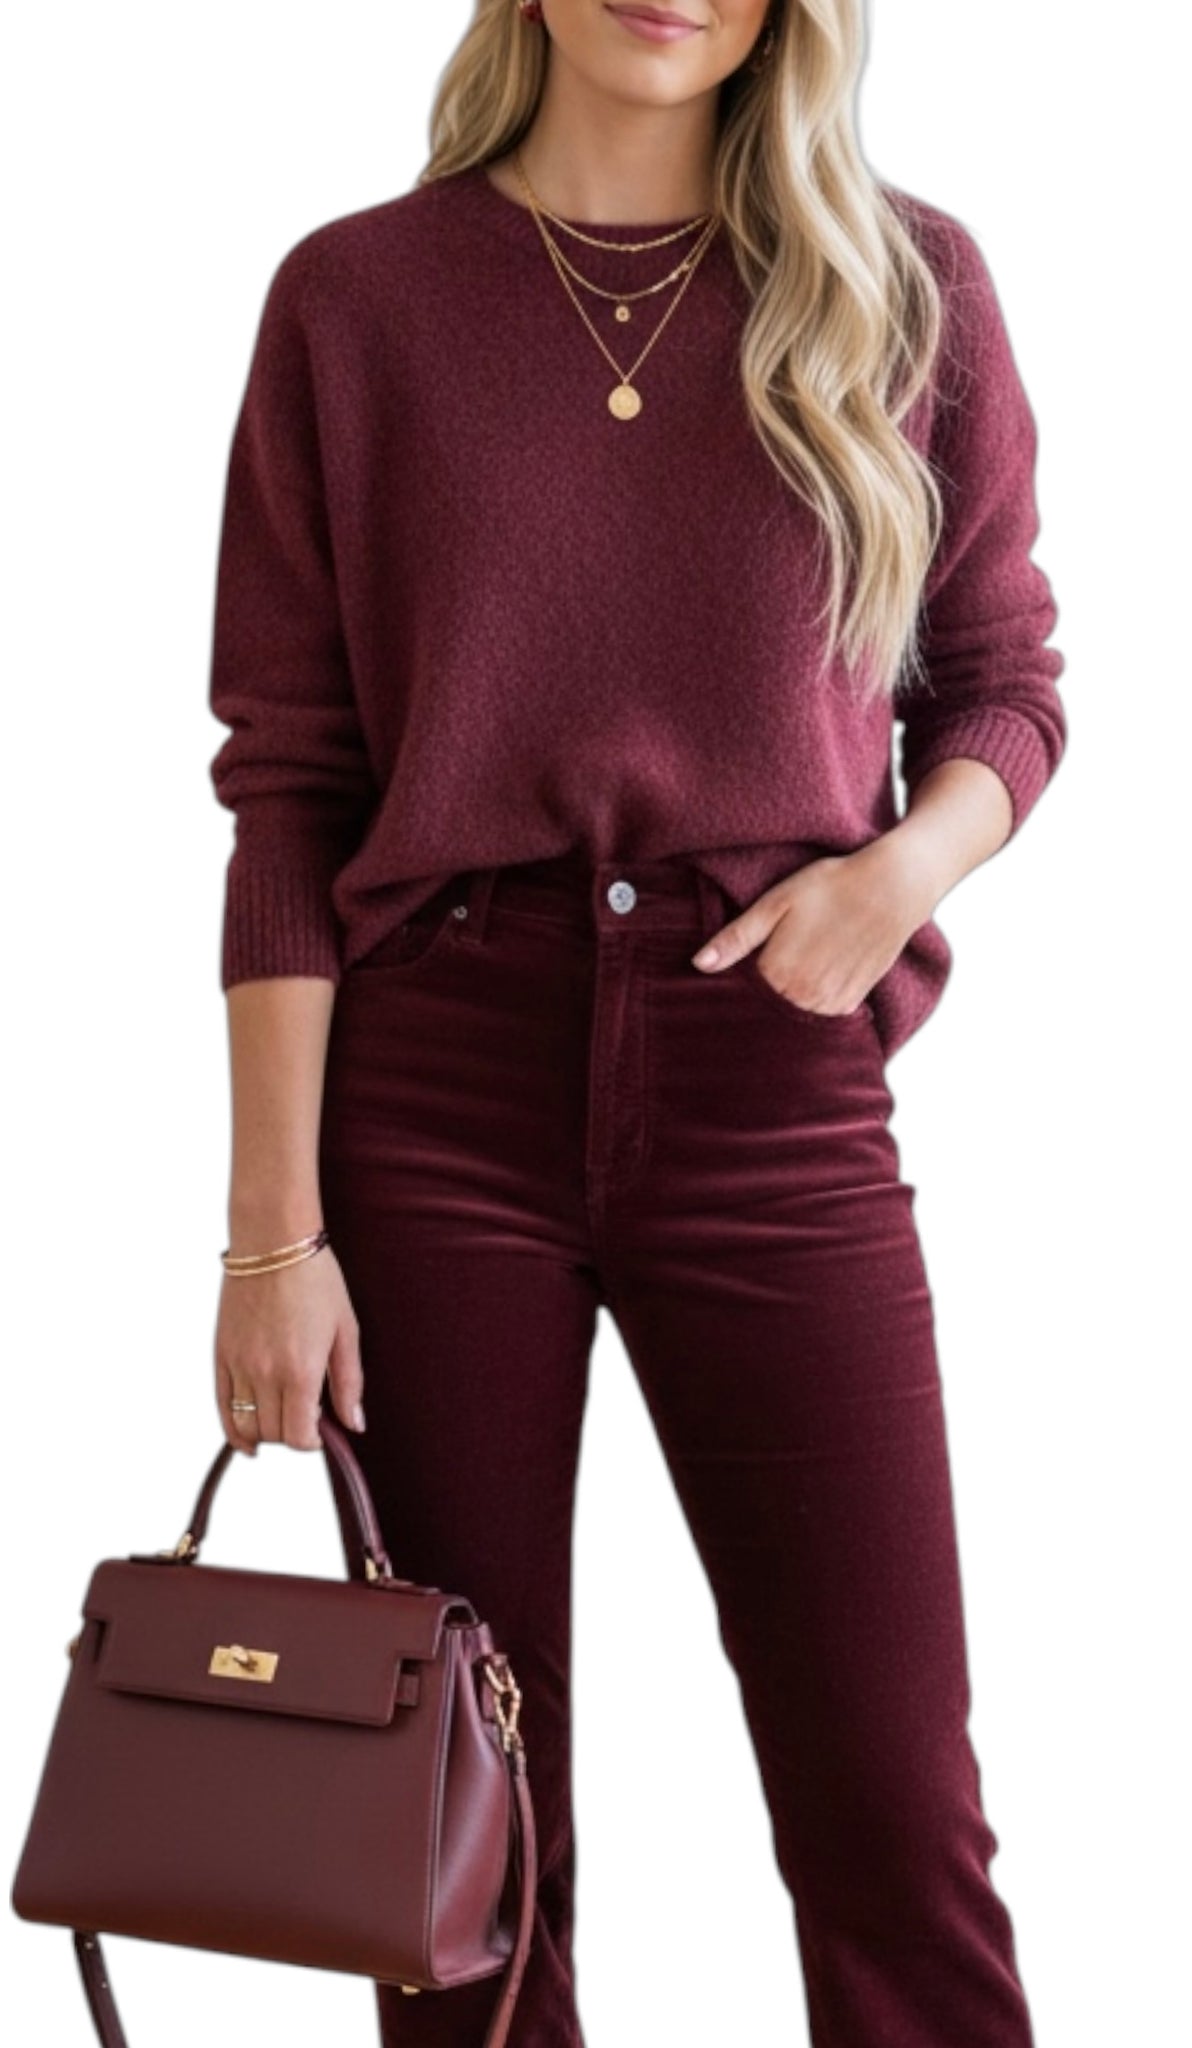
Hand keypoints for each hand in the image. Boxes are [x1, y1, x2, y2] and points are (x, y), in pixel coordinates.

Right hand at [214, 1242, 364, 1454]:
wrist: (273, 1242)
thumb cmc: (316, 1280)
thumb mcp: (346, 1330)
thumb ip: (349, 1382)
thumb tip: (354, 1425)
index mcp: (301, 1370)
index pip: (298, 1438)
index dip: (312, 1442)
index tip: (321, 1431)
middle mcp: (265, 1373)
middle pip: (273, 1433)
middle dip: (292, 1433)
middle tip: (306, 1415)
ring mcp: (239, 1365)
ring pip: (245, 1425)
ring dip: (265, 1431)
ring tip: (281, 1417)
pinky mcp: (220, 1354)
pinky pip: (221, 1406)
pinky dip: (233, 1429)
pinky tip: (246, 1439)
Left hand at [691, 832, 941, 1015]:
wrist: (891, 888)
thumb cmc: (830, 888)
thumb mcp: (775, 904)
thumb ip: (736, 938)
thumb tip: (698, 965)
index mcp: (777, 974)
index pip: (745, 987)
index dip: (746, 968)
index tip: (756, 949)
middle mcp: (803, 997)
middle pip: (770, 1000)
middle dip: (769, 983)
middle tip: (789, 945)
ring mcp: (830, 1003)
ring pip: (796, 1008)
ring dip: (795, 990)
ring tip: (808, 953)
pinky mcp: (852, 1001)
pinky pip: (823, 1010)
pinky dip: (818, 996)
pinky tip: (826, 966)